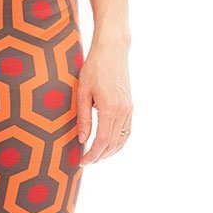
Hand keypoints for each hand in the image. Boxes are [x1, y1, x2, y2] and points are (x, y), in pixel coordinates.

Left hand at [76, 41, 132, 163]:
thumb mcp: (82, 93)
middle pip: (112, 144)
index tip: (82, 161)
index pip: (102, 141)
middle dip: (100, 156)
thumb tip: (82, 140)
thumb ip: (83, 118)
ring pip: (122, 140)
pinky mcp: (130, 106)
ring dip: (110, 152)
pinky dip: (118, 142)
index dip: (92, 155)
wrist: (112, 51)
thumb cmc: (94, 68)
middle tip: (87, 162)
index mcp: (109, 109)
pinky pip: (127, 131)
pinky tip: (109, 145)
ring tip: (96, 156)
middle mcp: (122, 111)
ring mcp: (128, 109)